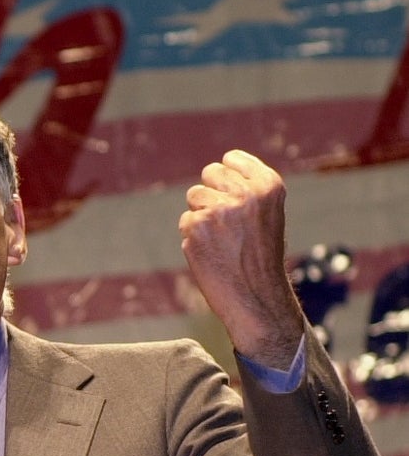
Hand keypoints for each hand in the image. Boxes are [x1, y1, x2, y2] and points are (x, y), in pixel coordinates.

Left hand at [180, 149, 303, 367]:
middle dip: (212, 193)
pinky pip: (185, 221)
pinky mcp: (196, 227)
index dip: (228, 176)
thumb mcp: (267, 213)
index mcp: (269, 185)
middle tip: (227, 223)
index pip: (231, 159)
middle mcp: (245, 193)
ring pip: (194, 196)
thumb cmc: (261, 255)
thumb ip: (247, 188)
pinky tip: (211, 252)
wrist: (256, 296)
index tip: (234, 195)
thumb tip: (216, 168)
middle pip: (210, 173)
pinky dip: (192, 236)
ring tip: (221, 239)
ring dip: (201, 215)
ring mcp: (219, 209)